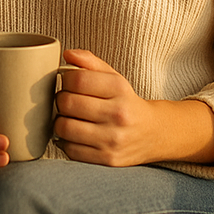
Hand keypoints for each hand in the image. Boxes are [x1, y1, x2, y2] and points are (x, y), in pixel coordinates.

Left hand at [55, 49, 213, 166]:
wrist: (154, 134)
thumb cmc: (126, 103)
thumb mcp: (114, 78)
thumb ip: (90, 62)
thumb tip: (67, 54)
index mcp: (120, 89)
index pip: (77, 79)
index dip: (65, 79)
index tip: (68, 83)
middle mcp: (119, 114)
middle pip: (67, 103)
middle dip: (61, 100)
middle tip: (66, 101)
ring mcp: (113, 139)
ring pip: (64, 127)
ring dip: (60, 122)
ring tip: (68, 118)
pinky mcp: (108, 159)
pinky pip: (71, 150)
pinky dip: (66, 142)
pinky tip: (75, 136)